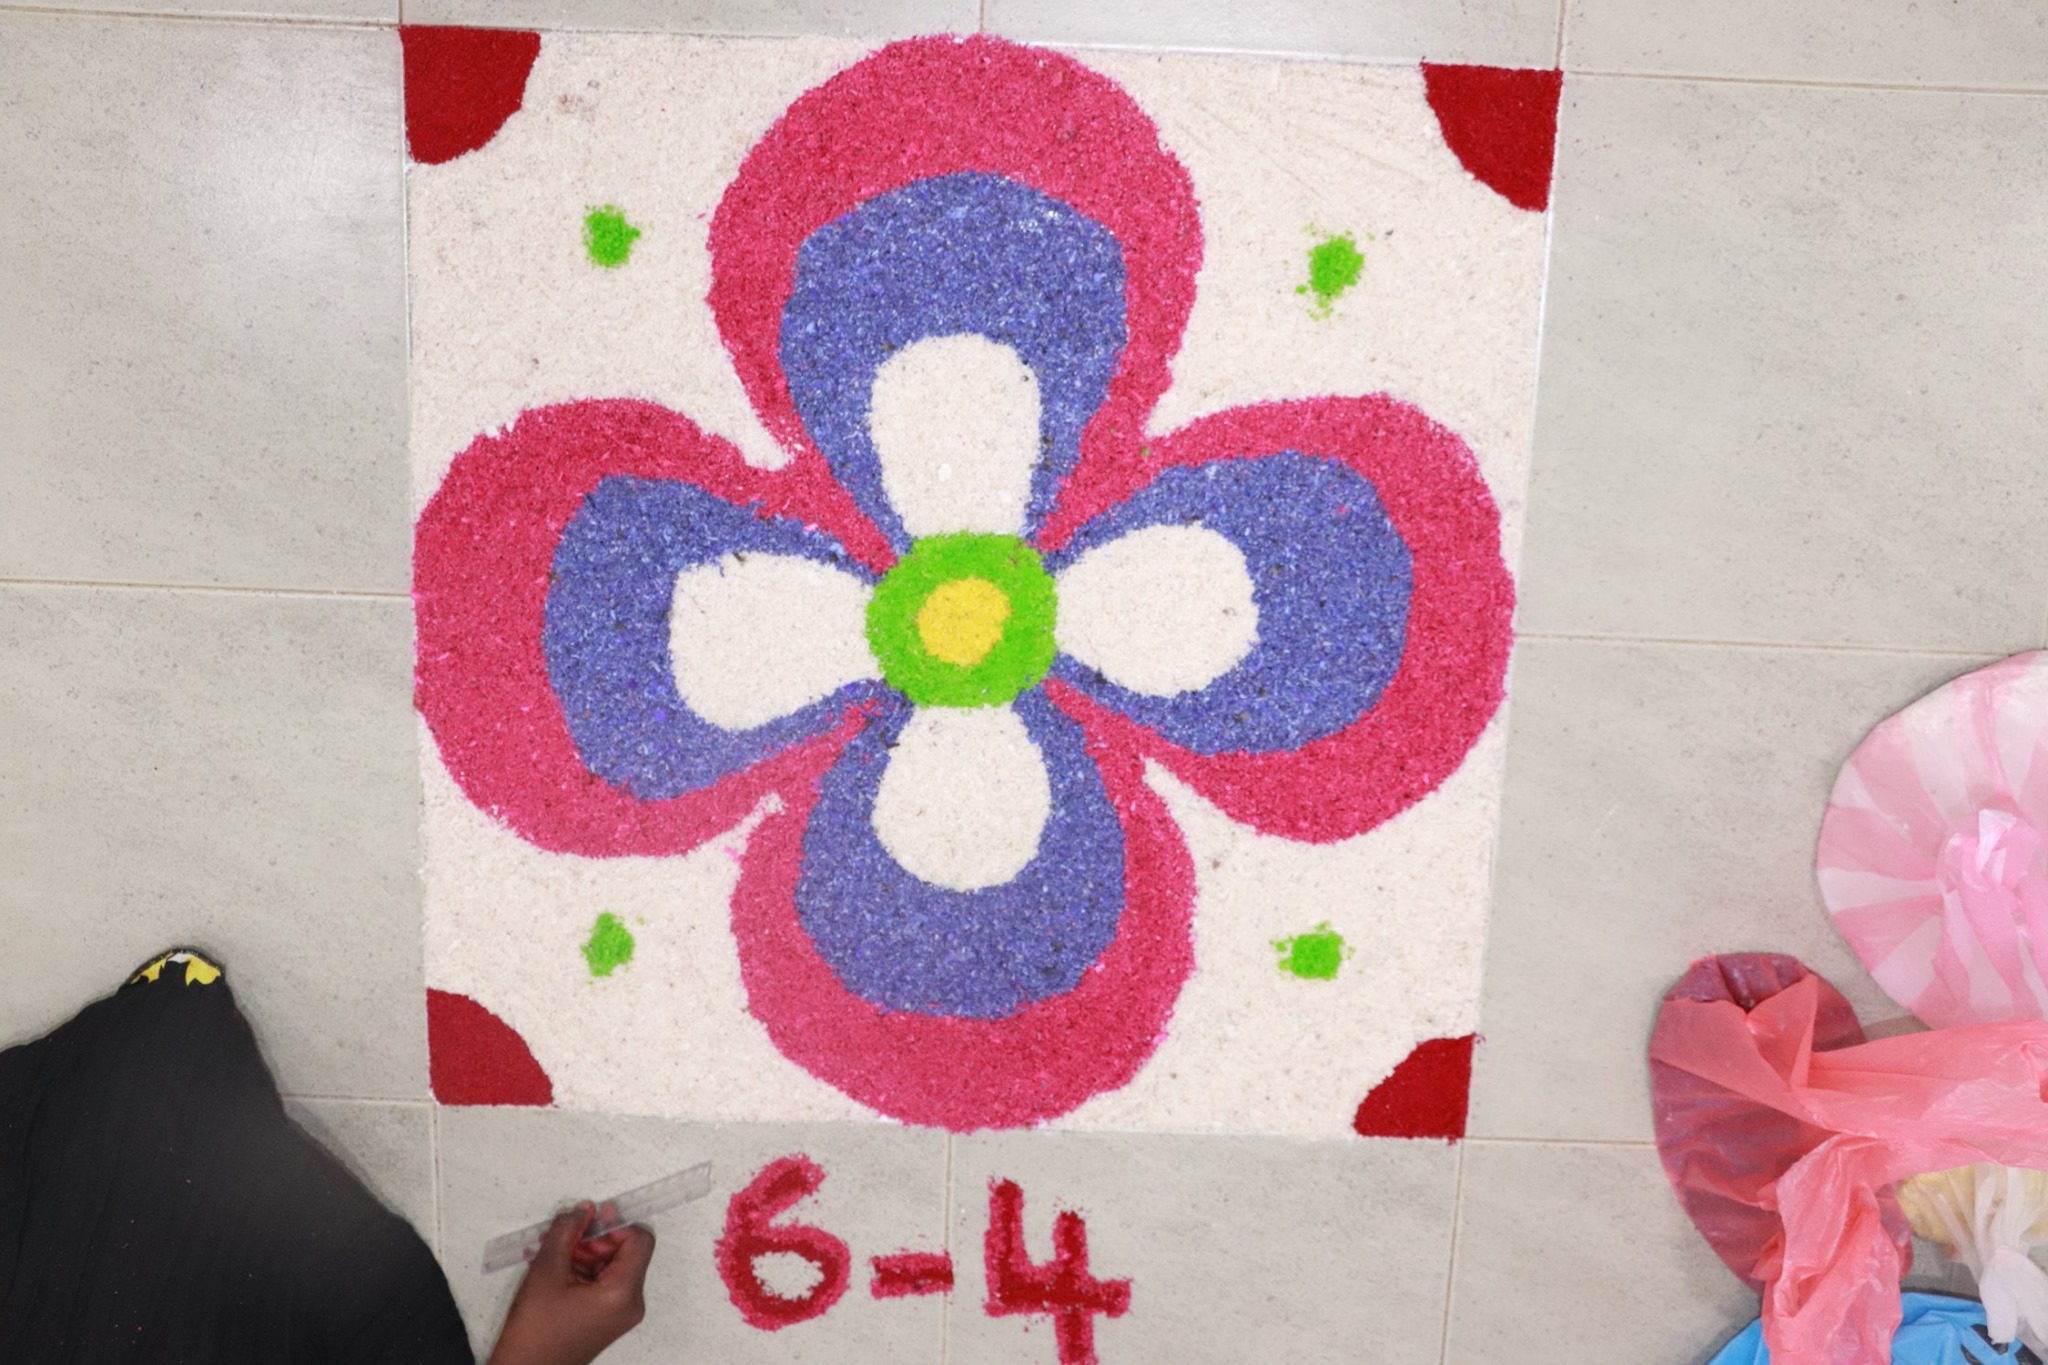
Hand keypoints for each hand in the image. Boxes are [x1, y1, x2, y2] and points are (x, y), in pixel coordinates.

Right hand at [487, 1202, 656, 1364]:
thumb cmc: (535, 1328)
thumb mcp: (546, 1271)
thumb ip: (567, 1232)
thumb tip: (584, 1209)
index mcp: (623, 1293)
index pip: (640, 1241)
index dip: (617, 1223)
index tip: (591, 1218)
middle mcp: (631, 1304)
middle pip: (626, 1253)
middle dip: (595, 1239)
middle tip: (564, 1237)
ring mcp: (621, 1314)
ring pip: (613, 1266)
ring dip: (586, 1253)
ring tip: (552, 1253)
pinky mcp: (608, 1319)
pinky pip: (605, 1282)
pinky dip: (584, 1270)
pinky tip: (556, 1269)